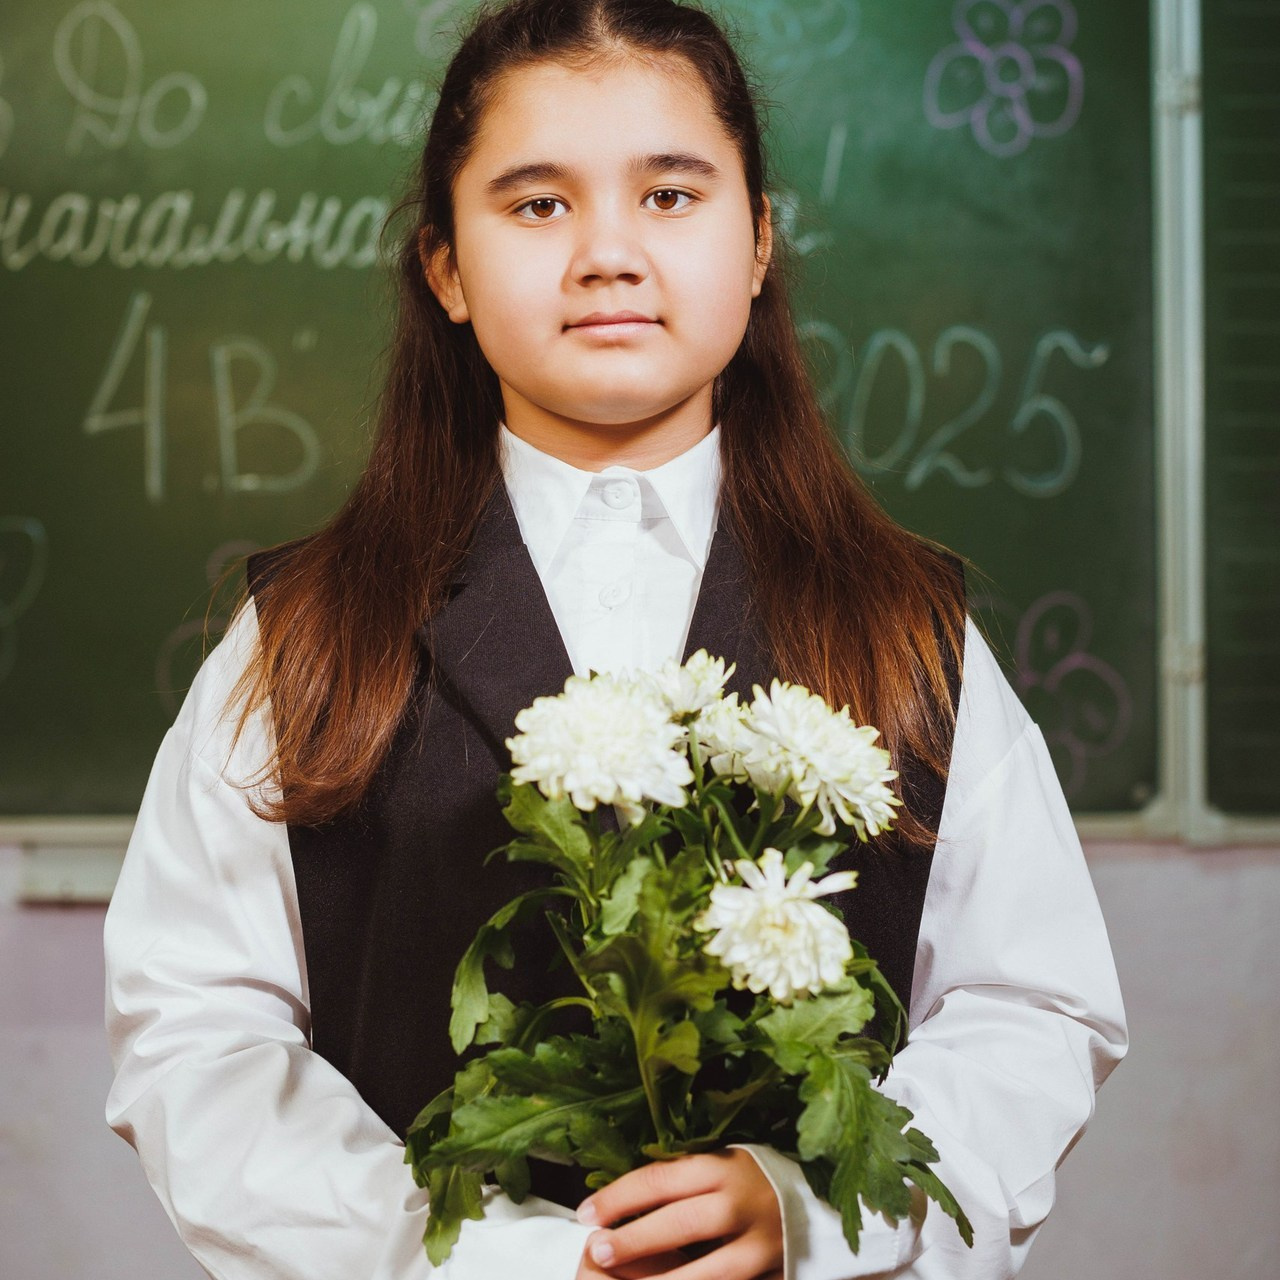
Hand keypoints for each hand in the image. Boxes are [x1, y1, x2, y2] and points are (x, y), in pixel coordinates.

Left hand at [574, 1150, 783, 1279]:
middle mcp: (740, 1202)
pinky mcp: (769, 1274)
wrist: (813, 1204)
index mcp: (722, 1165)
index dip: (619, 1196)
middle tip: (597, 1250)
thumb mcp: (717, 1164)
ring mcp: (758, 1244)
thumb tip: (620, 1198)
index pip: (661, 1178)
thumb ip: (679, 1178)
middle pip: (678, 1222)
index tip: (586, 1212)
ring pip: (701, 1271)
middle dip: (632, 1240)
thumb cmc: (749, 1179)